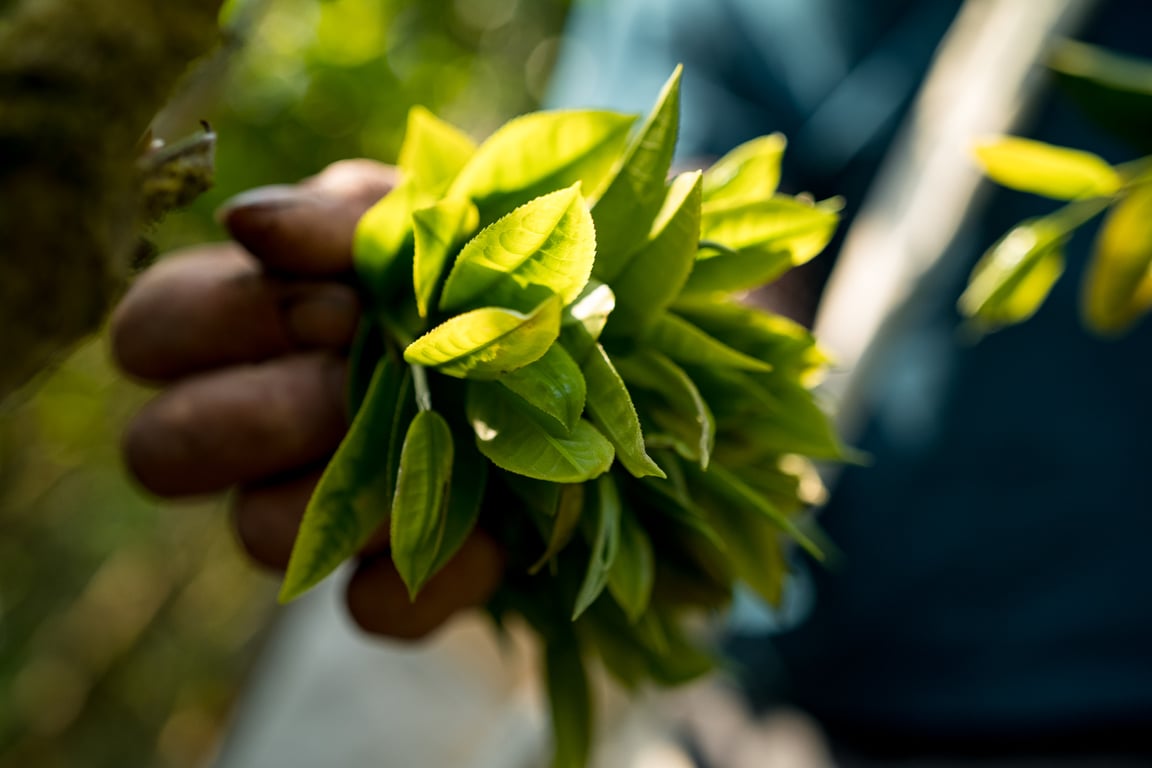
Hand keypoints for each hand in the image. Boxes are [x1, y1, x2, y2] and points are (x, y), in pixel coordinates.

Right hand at [113, 160, 503, 639]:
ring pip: (261, 533)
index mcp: (248, 325)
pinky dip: (439, 570)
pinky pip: (376, 609)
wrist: (607, 354)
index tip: (342, 306)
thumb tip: (245, 222)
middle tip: (366, 383)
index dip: (226, 321)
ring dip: (359, 485)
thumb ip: (341, 217)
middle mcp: (258, 432)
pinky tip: (493, 526)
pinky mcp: (394, 586)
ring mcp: (318, 518)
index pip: (147, 333)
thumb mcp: (430, 220)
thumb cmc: (491, 268)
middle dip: (265, 413)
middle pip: (160, 451)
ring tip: (448, 441)